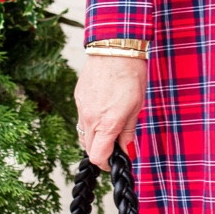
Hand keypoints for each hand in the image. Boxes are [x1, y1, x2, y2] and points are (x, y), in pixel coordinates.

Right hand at [75, 51, 147, 166]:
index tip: (115, 161)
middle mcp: (90, 118)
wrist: (114, 49)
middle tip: (115, 146)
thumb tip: (128, 152)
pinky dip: (90, 122)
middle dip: (101, 152)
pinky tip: (103, 111)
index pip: (97, 157)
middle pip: (88, 148)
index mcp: (107, 123)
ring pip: (83, 134)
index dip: (106, 164)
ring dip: (94, 138)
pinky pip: (81, 118)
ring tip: (110, 127)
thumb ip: (128, 132)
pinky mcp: (78, 97)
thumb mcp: (136, 107)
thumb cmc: (130, 76)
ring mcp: (81, 107)